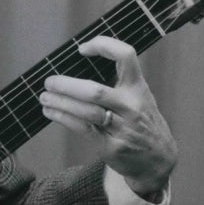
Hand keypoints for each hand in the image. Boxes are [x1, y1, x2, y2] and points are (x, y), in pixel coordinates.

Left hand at [38, 36, 176, 195]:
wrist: (159, 158)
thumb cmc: (143, 122)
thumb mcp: (140, 97)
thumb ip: (119, 83)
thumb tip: (78, 67)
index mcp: (137, 87)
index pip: (126, 56)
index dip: (103, 45)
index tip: (82, 49)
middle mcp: (131, 105)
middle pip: (95, 90)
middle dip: (67, 85)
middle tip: (49, 82)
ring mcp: (122, 127)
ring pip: (86, 111)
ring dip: (60, 103)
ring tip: (44, 97)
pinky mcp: (111, 145)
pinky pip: (83, 128)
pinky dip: (63, 118)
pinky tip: (51, 112)